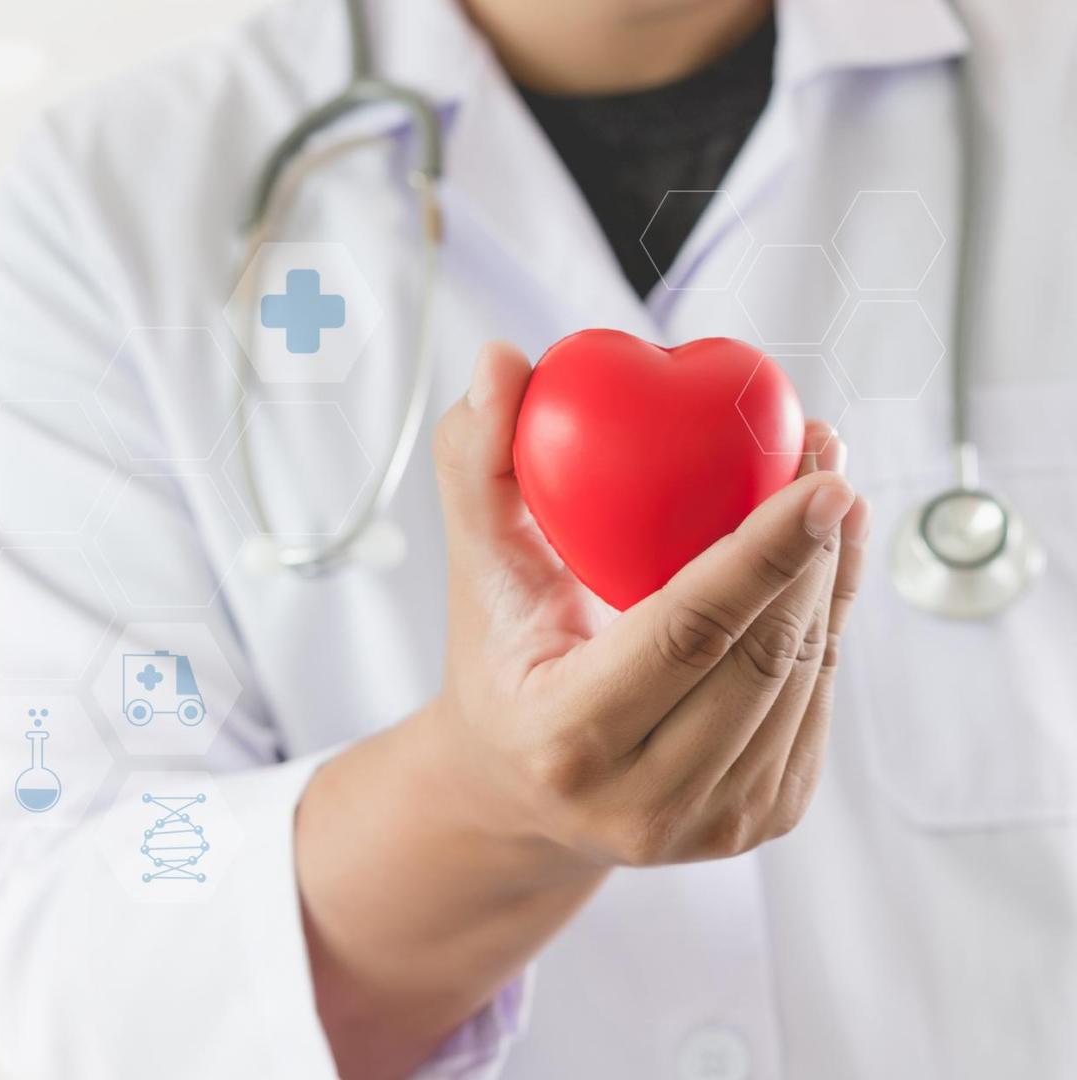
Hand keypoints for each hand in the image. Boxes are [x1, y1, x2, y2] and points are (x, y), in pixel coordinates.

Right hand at [425, 340, 869, 866]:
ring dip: (832, 578)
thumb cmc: (499, 656)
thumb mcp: (478, 567)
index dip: (762, 554)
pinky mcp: (763, 819)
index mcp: (565, 739)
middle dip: (812, 551)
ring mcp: (712, 824)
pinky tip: (823, 559)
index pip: (685, 636)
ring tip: (825, 492)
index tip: (818, 478)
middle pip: (761, 656)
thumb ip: (479, 462)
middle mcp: (643, 800)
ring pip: (802, 678)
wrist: (519, 791)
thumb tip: (500, 361)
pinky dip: (831, 622)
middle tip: (823, 454)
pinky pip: (818, 702)